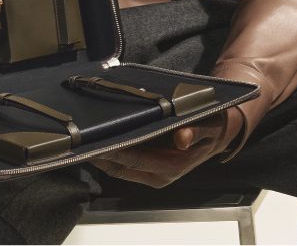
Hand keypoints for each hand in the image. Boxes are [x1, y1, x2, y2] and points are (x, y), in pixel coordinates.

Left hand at [90, 106, 243, 188]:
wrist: (217, 132)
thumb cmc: (211, 125)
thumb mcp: (208, 122)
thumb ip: (195, 129)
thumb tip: (182, 137)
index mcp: (172, 165)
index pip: (134, 159)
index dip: (113, 152)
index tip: (95, 142)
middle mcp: (159, 174)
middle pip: (120, 168)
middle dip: (99, 156)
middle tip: (78, 141)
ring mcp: (152, 173)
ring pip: (118, 169)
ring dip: (100, 156)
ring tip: (81, 140)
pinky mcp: (147, 168)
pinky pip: (123, 165)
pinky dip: (109, 155)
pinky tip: (98, 140)